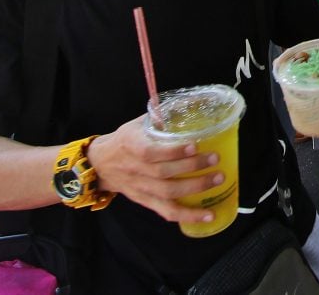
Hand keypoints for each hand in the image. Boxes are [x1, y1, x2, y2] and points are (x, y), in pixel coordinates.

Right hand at [87, 116, 224, 225]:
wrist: (100, 164)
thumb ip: (162, 117)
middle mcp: (135, 169)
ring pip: (168, 193)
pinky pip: (166, 212)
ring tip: (218, 180)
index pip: (151, 152)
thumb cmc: (125, 140)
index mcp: (131, 146)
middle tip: (216, 159)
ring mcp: (140, 187)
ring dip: (195, 189)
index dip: (173, 152)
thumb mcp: (138, 123)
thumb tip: (194, 102)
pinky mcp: (145, 201)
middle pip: (164, 173)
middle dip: (192, 167)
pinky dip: (187, 215)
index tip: (195, 146)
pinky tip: (207, 215)